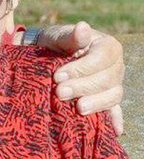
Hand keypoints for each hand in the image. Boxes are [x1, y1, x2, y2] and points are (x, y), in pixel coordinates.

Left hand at [37, 21, 124, 135]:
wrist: (42, 58)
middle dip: (83, 87)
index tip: (58, 75)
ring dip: (95, 103)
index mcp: (107, 46)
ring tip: (77, 108)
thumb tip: (83, 27)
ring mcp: (112, 84)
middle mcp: (114, 66)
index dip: (83, 68)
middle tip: (59, 92)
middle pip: (108, 79)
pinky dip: (115, 120)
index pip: (103, 58)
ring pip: (113, 95)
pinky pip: (114, 110)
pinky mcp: (104, 100)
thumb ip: (70, 36)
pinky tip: (114, 130)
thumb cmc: (51, 44)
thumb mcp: (56, 37)